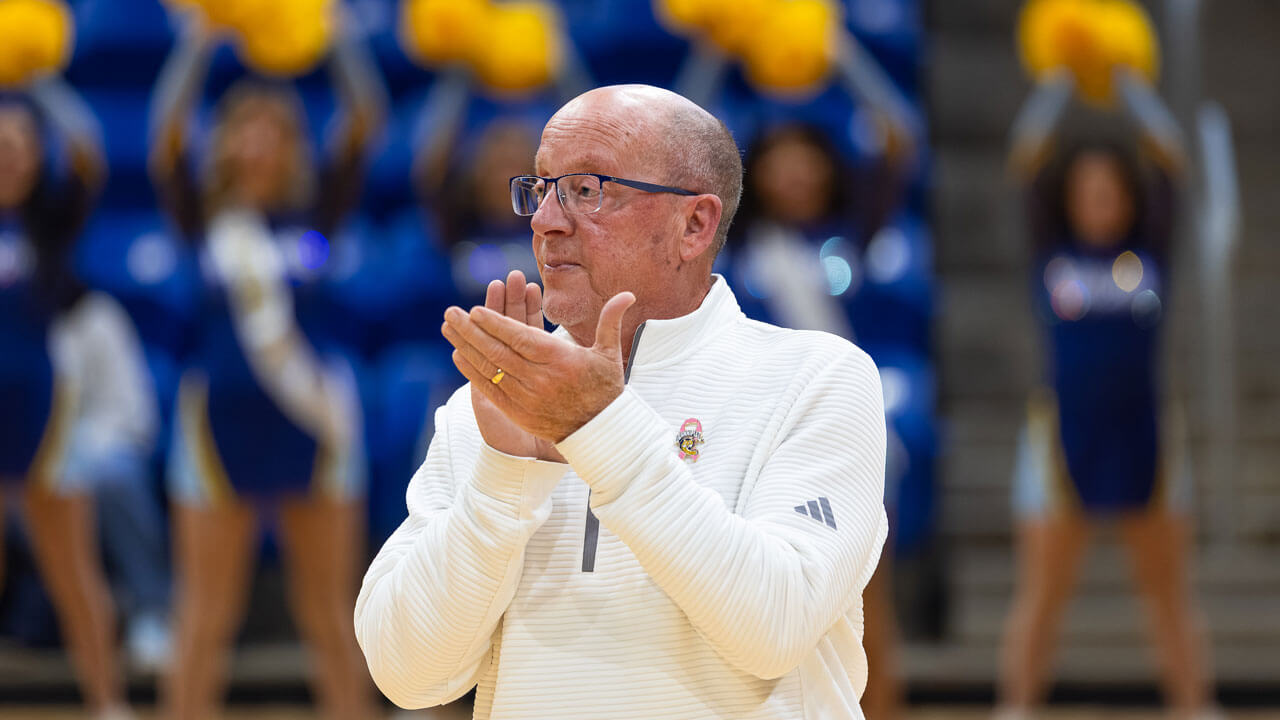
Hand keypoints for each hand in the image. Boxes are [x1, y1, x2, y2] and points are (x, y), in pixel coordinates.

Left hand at [442, 288, 636, 444]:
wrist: (600, 433)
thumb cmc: (606, 389)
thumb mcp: (609, 354)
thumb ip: (610, 321)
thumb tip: (627, 294)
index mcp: (560, 360)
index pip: (521, 338)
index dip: (496, 324)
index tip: (476, 310)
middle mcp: (540, 379)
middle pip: (499, 351)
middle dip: (471, 330)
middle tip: (450, 312)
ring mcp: (527, 397)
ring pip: (490, 368)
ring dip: (465, 346)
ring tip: (447, 328)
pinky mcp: (518, 412)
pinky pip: (490, 389)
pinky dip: (472, 372)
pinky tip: (458, 355)